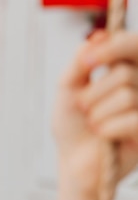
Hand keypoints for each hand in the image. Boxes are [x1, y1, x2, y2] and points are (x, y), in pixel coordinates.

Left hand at [52, 30, 137, 196]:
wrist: (73, 162)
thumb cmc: (73, 124)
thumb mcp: (68, 89)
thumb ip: (79, 62)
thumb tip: (96, 36)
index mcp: (128, 70)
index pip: (134, 45)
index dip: (113, 48)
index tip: (87, 63)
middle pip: (125, 72)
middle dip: (93, 93)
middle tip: (83, 108)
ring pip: (127, 96)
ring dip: (97, 114)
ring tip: (93, 125)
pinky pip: (131, 120)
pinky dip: (107, 129)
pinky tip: (104, 138)